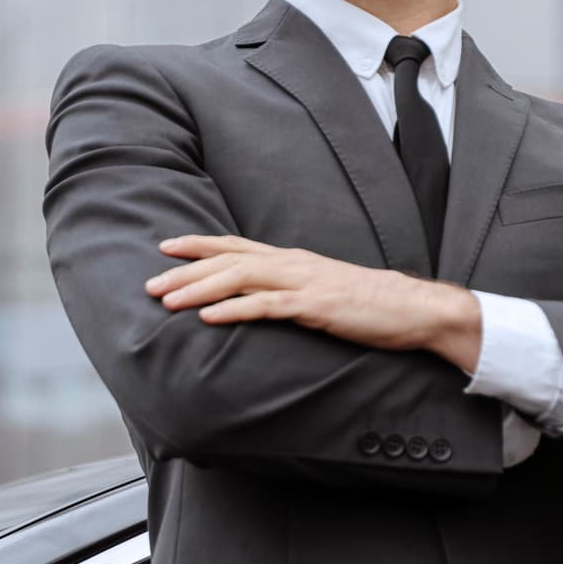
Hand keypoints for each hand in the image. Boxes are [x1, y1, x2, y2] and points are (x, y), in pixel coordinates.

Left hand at [146, 233, 477, 358]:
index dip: (198, 245)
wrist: (412, 308)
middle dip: (185, 271)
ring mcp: (303, 283)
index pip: (235, 245)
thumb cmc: (368, 303)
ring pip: (239, 278)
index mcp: (292, 259)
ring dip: (199, 289)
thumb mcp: (321, 290)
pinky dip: (234, 310)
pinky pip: (266, 306)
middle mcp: (292, 264)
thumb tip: (260, 299)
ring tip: (168, 301)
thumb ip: (290, 290)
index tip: (165, 247)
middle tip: (150, 284)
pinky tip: (209, 319)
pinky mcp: (314, 307)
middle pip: (227, 260)